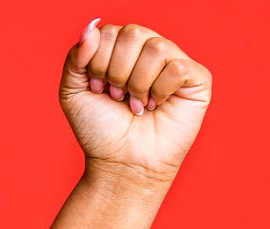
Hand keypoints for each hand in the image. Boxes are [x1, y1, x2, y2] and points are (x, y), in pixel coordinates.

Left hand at [61, 19, 212, 185]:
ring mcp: (175, 63)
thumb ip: (75, 57)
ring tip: (136, 104)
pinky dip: (160, 90)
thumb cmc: (99, 129)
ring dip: (138, 83)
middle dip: (116, 71)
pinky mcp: (197, 80)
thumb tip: (91, 26)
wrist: (120, 162)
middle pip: (133, 33)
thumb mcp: (72, 91)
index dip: (98, 62)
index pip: (109, 32)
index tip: (98, 89)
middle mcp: (149, 51)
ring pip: (156, 48)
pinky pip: (178, 68)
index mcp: (122, 49)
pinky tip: (156, 106)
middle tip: (117, 96)